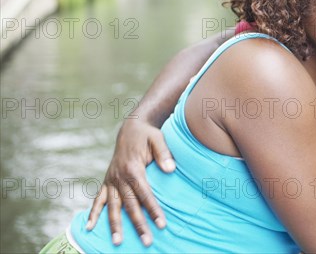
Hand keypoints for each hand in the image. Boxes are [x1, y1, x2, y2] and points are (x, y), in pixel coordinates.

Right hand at [86, 118, 174, 245]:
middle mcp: (120, 177)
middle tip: (147, 241)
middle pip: (129, 205)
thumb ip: (163, 154)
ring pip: (113, 207)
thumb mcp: (158, 138)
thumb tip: (170, 169)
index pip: (145, 194)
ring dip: (114, 225)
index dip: (153, 209)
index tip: (161, 224)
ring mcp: (111, 180)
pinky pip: (98, 200)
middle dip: (138, 224)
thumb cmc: (147, 135)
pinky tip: (88, 228)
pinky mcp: (107, 181)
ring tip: (117, 243)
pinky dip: (92, 213)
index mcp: (133, 168)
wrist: (131, 128)